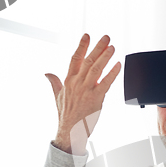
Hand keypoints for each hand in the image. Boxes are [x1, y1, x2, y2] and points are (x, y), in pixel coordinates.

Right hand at [46, 34, 120, 154]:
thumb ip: (54, 82)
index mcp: (68, 81)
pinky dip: (113, 73)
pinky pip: (106, 82)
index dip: (82, 46)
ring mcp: (86, 90)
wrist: (71, 131)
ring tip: (112, 47)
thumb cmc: (66, 115)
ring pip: (96, 69)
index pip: (75, 58)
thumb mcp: (58, 96)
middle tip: (106, 37)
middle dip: (98, 47)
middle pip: (88, 60)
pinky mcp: (96, 98)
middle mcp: (77, 83)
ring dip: (105, 56)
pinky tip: (118, 65)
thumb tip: (47, 74)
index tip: (87, 35)